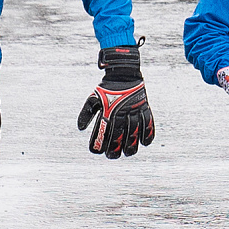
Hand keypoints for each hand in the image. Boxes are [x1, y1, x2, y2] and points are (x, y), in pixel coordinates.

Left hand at [78, 44, 154, 158]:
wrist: (123, 72)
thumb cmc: (106, 87)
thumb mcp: (93, 98)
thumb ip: (86, 113)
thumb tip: (80, 128)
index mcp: (109, 110)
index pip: (104, 131)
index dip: (100, 142)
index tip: (97, 151)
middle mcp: (122, 112)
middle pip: (120, 134)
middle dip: (116, 147)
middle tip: (113, 156)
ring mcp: (135, 109)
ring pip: (135, 131)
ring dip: (132, 144)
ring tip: (128, 154)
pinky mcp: (144, 107)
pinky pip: (148, 123)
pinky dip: (147, 133)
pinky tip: (145, 143)